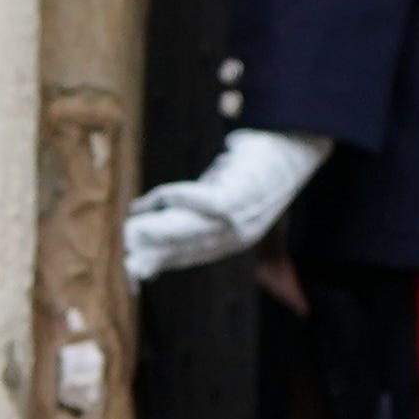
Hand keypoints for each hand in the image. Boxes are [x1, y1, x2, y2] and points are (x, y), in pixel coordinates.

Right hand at [120, 127, 331, 283]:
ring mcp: (240, 220)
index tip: (131, 271)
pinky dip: (179, 197)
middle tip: (124, 261)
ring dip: (158, 230)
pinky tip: (159, 196)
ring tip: (131, 230)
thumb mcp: (218, 193)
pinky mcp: (242, 198)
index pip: (187, 257)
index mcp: (231, 241)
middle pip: (185, 250)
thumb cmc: (252, 167)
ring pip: (190, 230)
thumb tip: (145, 215)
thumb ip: (189, 210)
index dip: (158, 263)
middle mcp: (236, 237)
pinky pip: (204, 202)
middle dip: (152, 256)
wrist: (295, 147)